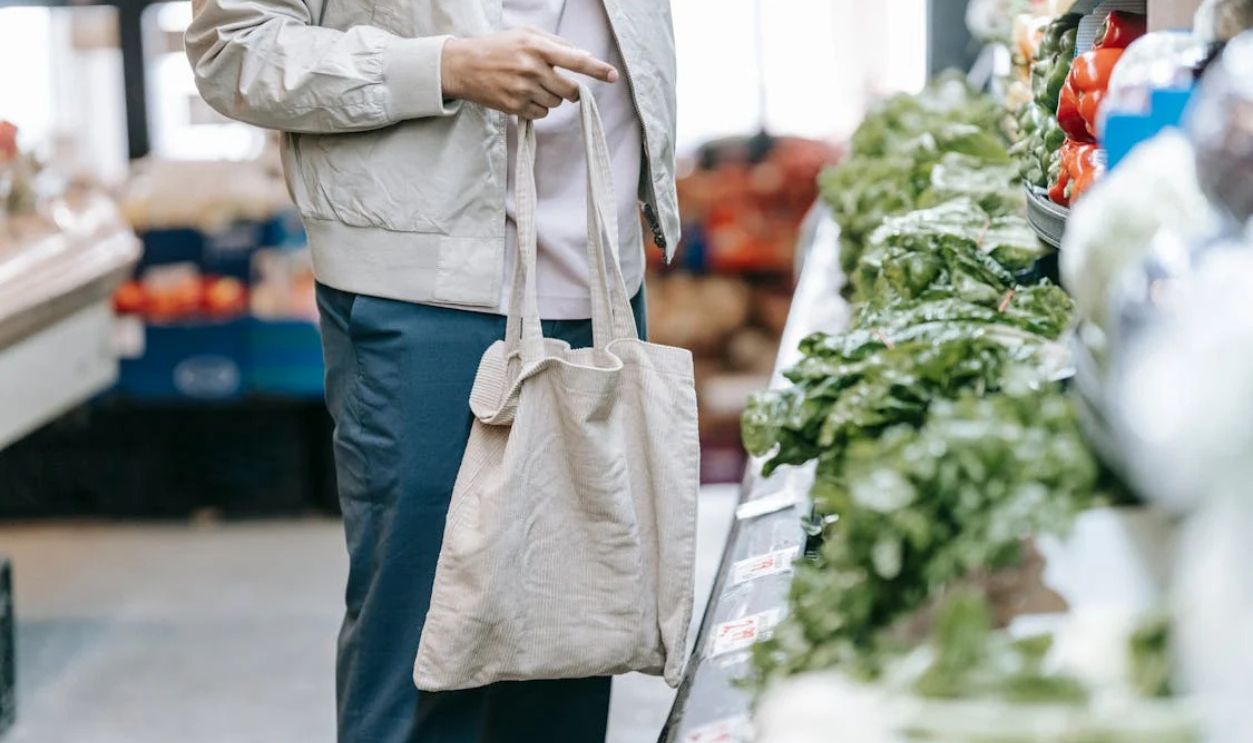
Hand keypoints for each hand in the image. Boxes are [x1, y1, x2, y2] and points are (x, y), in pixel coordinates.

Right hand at [440, 28, 618, 118]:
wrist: (462, 66)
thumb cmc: (497, 47)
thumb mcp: (526, 34)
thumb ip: (555, 43)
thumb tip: (583, 56)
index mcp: (537, 46)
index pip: (575, 59)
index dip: (597, 69)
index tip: (613, 76)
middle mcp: (532, 68)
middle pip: (570, 90)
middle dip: (570, 90)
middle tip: (559, 84)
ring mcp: (522, 89)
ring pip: (556, 103)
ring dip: (551, 97)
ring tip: (531, 86)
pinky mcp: (514, 106)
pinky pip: (541, 114)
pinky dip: (538, 108)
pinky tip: (523, 96)